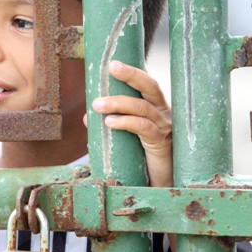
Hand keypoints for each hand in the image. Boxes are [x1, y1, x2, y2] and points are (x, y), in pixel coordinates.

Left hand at [89, 60, 172, 186]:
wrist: (160, 187)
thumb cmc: (144, 161)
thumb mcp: (125, 140)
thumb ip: (110, 126)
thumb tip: (87, 117)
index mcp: (156, 109)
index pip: (146, 85)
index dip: (132, 72)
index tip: (114, 63)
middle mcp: (163, 115)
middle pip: (150, 87)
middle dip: (131, 75)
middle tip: (112, 66)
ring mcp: (164, 129)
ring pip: (142, 107)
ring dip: (118, 103)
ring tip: (97, 105)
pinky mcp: (161, 145)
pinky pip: (143, 129)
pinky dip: (126, 123)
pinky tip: (110, 122)